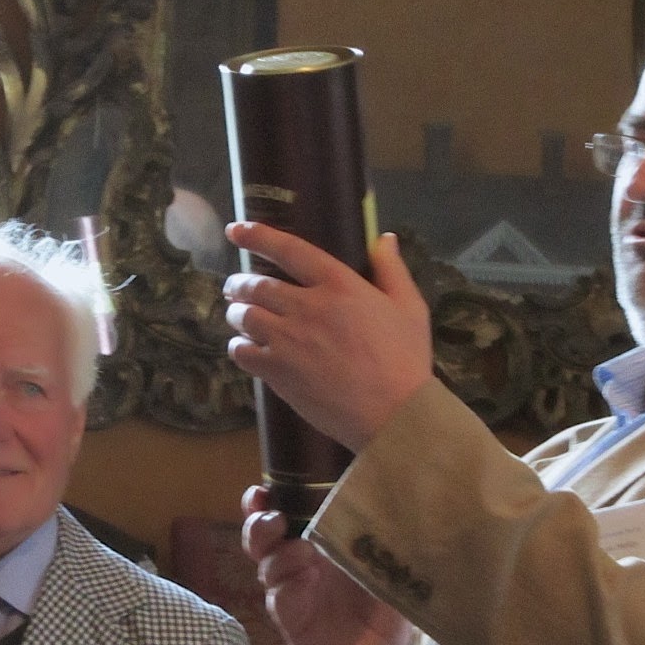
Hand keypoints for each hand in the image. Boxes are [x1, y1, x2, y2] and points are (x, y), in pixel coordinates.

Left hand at [224, 223, 431, 451]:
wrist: (393, 413)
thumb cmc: (406, 360)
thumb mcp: (410, 308)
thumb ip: (392, 269)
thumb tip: (383, 238)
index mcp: (338, 285)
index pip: (288, 250)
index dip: (257, 236)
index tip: (235, 230)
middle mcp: (307, 306)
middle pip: (256, 285)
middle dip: (239, 284)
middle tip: (235, 288)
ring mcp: (288, 340)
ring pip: (244, 317)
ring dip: (237, 313)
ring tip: (240, 317)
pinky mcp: (278, 372)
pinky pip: (242, 352)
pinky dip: (238, 347)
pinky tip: (245, 349)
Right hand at [242, 486, 413, 644]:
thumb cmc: (383, 591)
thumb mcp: (386, 554)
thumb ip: (381, 527)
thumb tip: (393, 490)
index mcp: (312, 533)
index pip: (276, 508)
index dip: (262, 498)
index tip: (264, 490)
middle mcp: (295, 557)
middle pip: (258, 534)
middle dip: (258, 523)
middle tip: (277, 520)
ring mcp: (290, 587)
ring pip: (266, 565)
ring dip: (280, 555)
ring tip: (304, 552)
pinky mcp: (292, 618)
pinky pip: (279, 599)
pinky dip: (289, 588)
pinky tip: (307, 582)